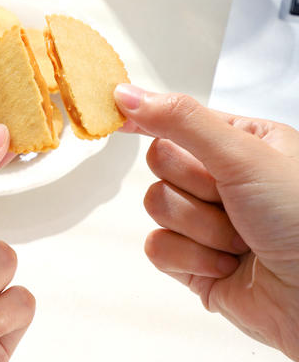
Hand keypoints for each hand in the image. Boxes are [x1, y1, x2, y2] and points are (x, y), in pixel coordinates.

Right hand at [115, 84, 298, 361]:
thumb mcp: (244, 155)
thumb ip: (182, 121)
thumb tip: (127, 95)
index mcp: (242, 142)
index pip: (178, 120)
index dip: (150, 119)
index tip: (117, 112)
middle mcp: (224, 179)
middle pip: (161, 164)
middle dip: (194, 187)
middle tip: (232, 199)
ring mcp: (208, 221)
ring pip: (157, 206)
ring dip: (198, 226)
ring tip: (241, 240)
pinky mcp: (195, 262)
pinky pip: (158, 248)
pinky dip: (191, 259)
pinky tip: (227, 266)